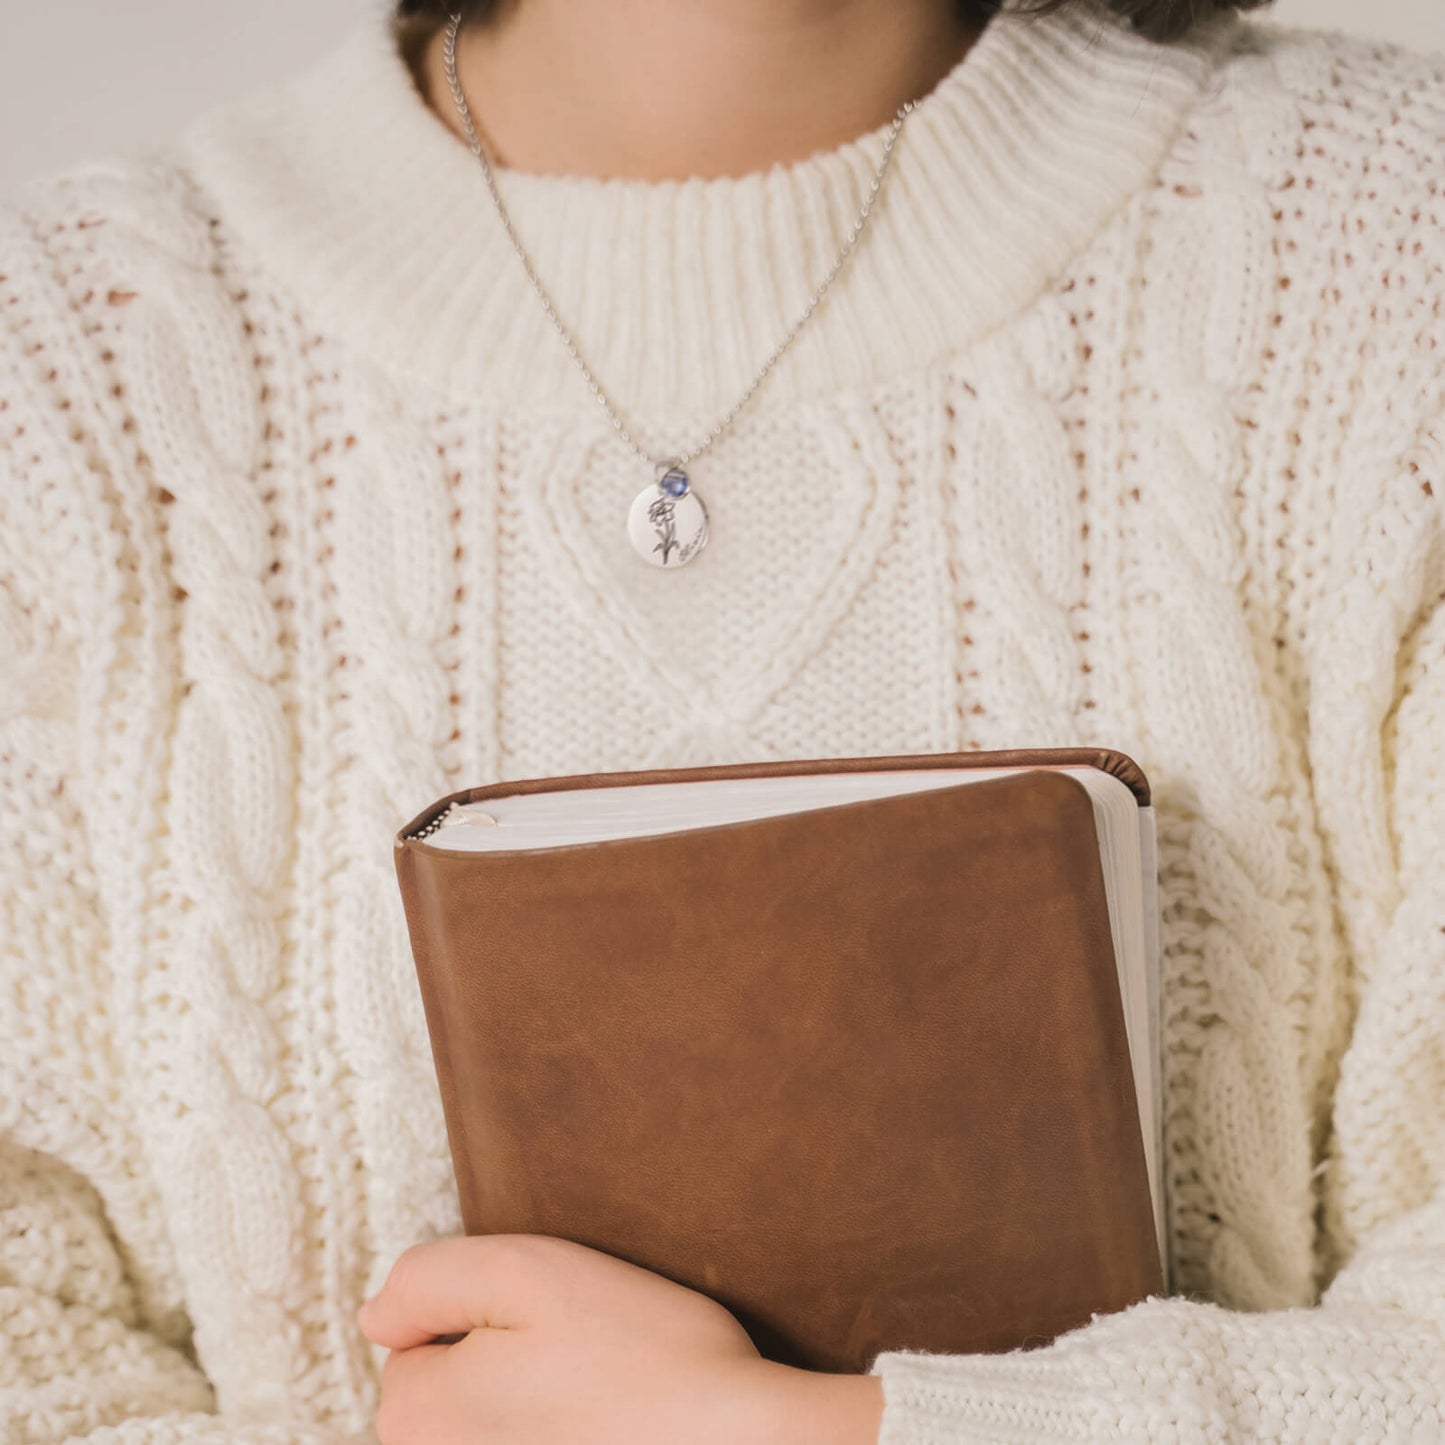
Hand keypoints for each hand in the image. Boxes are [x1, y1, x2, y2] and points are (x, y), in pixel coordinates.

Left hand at [358, 1234, 883, 1444]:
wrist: (740, 1443)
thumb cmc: (641, 1355)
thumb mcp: (527, 1271)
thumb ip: (430, 1279)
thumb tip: (376, 1314)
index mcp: (422, 1419)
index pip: (408, 1346)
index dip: (475, 1313)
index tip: (543, 1316)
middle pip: (442, 1400)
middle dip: (493, 1367)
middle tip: (576, 1351)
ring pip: (490, 1430)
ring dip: (530, 1407)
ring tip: (598, 1393)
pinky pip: (533, 1442)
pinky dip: (563, 1432)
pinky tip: (608, 1427)